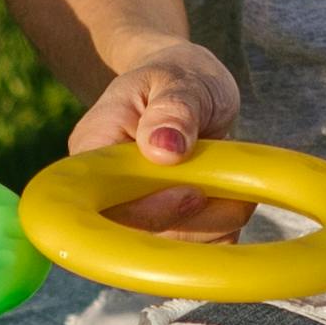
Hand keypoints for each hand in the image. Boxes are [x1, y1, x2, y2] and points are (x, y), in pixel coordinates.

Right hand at [63, 45, 251, 237]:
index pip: (108, 205)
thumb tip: (163, 148)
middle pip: (142, 237)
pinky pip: (200, 247)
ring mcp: (138, 215)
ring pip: (177, 247)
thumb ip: (173, 108)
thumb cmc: (177, 77)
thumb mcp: (178, 79)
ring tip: (232, 175)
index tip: (194, 190)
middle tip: (224, 177)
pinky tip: (233, 193)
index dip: (151, 210)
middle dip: (194, 217)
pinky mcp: (170, 228)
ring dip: (218, 218)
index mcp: (93, 153)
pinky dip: (227, 225)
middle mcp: (108, 192)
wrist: (187, 88)